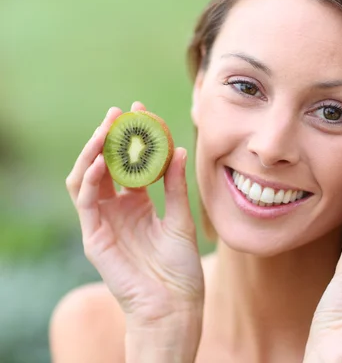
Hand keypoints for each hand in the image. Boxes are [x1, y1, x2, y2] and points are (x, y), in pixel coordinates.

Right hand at [65, 102, 203, 324]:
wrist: (174, 304)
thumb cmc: (180, 267)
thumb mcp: (181, 218)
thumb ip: (176, 186)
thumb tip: (178, 149)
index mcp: (138, 205)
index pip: (129, 164)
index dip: (133, 139)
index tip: (142, 112)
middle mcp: (117, 210)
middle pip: (105, 166)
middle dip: (109, 137)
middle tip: (119, 112)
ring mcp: (103, 222)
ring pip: (88, 178)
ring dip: (93, 151)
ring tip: (106, 128)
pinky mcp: (94, 237)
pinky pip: (85, 202)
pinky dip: (90, 179)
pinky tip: (102, 160)